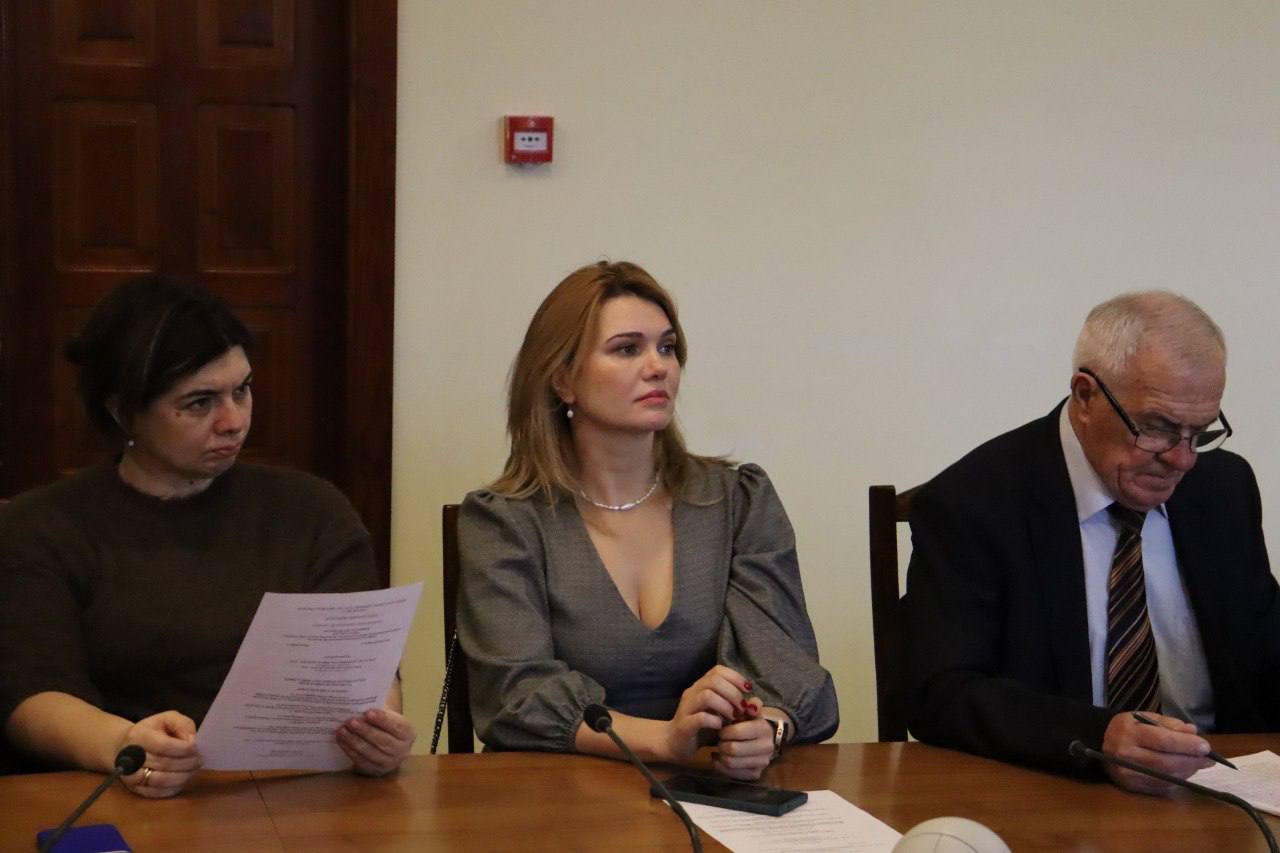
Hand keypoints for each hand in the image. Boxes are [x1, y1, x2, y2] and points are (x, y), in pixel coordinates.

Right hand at [118, 711, 200, 798]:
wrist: (127, 746)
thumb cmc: (152, 731)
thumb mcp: (167, 718)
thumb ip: (182, 724)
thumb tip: (192, 740)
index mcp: (138, 736)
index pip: (163, 746)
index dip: (184, 749)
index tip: (197, 748)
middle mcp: (131, 758)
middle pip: (165, 764)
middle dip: (187, 762)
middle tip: (200, 759)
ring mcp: (131, 776)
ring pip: (161, 781)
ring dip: (183, 776)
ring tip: (194, 768)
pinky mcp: (136, 790)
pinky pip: (159, 793)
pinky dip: (175, 787)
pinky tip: (184, 777)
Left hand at [337, 707, 415, 775]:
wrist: (385, 743)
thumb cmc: (384, 724)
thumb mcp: (387, 715)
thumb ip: (378, 709)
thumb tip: (361, 700)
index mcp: (408, 733)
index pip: (397, 726)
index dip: (383, 719)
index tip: (368, 712)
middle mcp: (402, 750)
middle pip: (383, 741)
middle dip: (365, 731)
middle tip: (350, 721)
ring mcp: (389, 763)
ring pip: (370, 752)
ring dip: (354, 741)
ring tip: (342, 730)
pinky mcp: (375, 770)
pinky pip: (361, 761)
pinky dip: (349, 750)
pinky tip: (341, 740)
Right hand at [664, 665, 752, 762]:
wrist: (674, 743)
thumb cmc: (700, 727)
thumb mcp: (719, 713)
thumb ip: (734, 706)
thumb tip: (755, 703)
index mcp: (700, 686)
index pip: (718, 670)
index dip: (735, 677)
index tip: (747, 690)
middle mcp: (692, 693)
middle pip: (714, 680)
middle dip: (733, 693)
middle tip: (741, 708)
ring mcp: (687, 708)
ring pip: (707, 695)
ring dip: (725, 705)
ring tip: (733, 717)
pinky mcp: (685, 725)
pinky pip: (700, 717)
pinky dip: (714, 721)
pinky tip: (720, 727)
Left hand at [713, 711, 773, 780]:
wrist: (762, 738)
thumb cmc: (750, 722)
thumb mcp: (751, 710)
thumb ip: (752, 704)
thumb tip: (751, 705)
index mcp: (764, 729)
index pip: (737, 733)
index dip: (725, 731)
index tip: (722, 729)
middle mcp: (767, 747)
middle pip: (733, 749)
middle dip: (722, 744)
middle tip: (719, 739)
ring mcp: (763, 763)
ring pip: (731, 763)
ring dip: (721, 755)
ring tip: (720, 748)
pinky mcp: (756, 774)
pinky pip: (733, 774)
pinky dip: (721, 766)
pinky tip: (719, 758)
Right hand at [1101, 711, 1215, 794]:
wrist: (1100, 743)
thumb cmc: (1127, 727)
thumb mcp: (1143, 717)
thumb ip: (1168, 724)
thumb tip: (1192, 732)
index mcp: (1128, 733)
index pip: (1161, 741)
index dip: (1186, 745)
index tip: (1206, 747)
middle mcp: (1126, 755)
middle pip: (1165, 762)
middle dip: (1191, 761)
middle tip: (1209, 759)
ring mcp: (1128, 774)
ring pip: (1166, 777)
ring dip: (1187, 771)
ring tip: (1199, 764)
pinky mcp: (1132, 787)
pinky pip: (1161, 786)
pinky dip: (1177, 779)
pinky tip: (1185, 771)